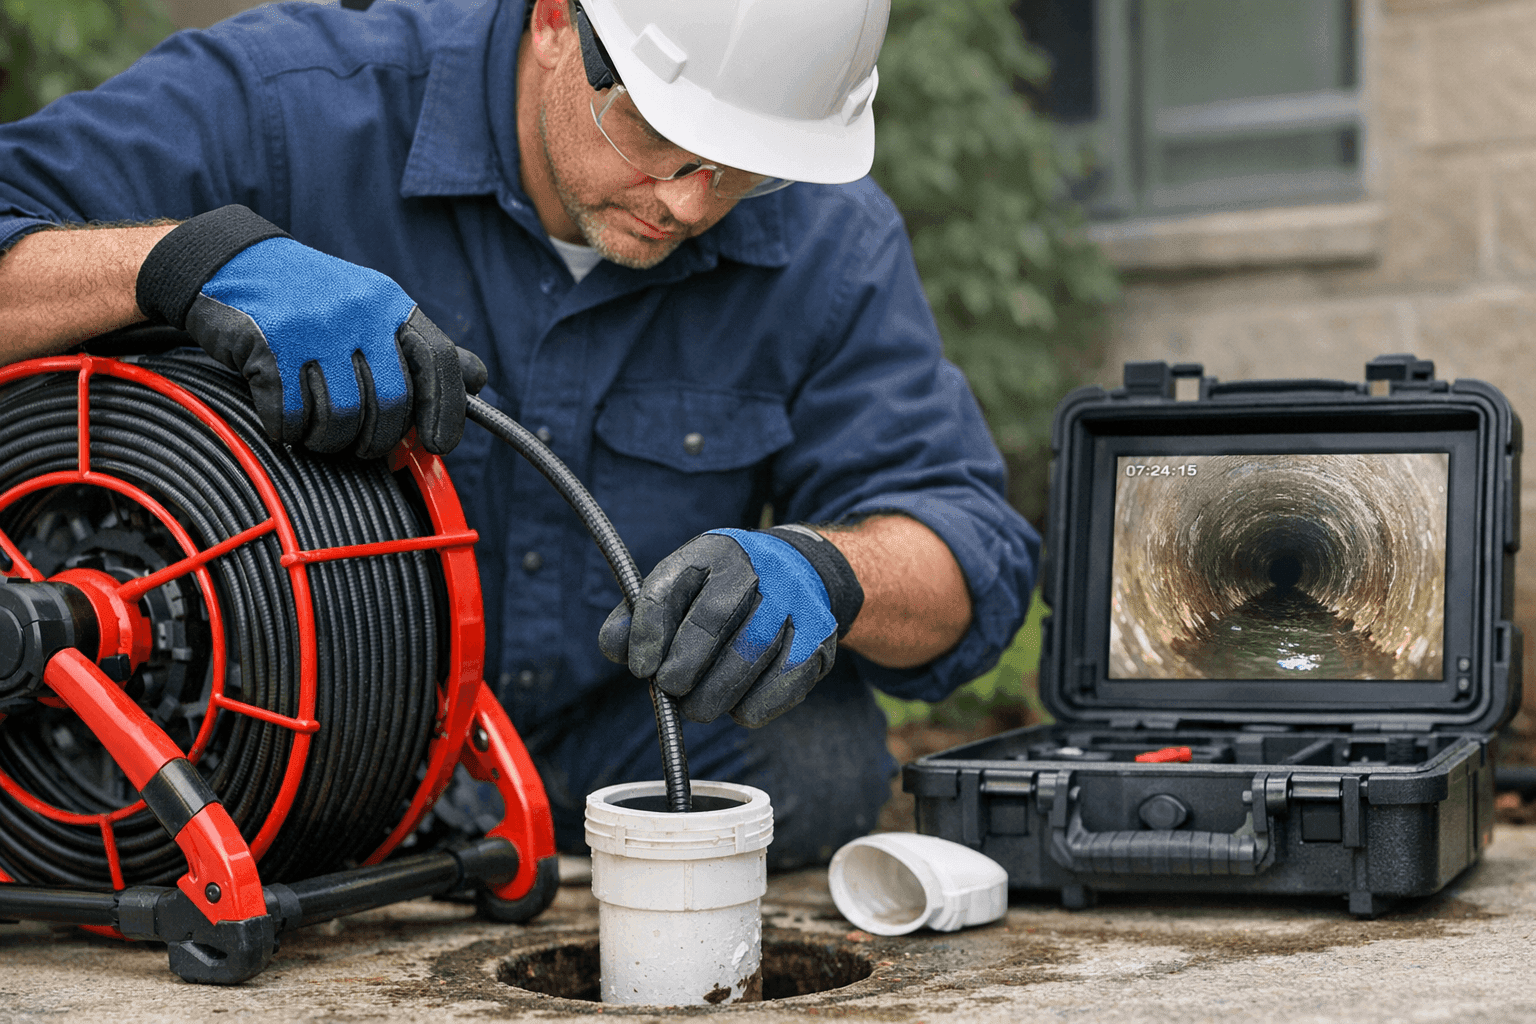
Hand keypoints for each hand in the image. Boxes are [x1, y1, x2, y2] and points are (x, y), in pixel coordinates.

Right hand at [136, 205, 485, 457]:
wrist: (230, 263)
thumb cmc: (310, 300)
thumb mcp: (372, 310)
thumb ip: (420, 349)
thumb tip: (477, 382)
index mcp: (391, 304)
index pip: (439, 362)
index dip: (446, 411)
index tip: (437, 445)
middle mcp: (359, 312)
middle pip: (391, 403)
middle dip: (377, 439)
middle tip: (359, 444)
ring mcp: (314, 327)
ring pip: (342, 417)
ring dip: (329, 439)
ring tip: (317, 430)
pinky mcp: (269, 344)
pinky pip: (292, 416)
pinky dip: (289, 430)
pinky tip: (284, 419)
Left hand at [599, 527, 863, 726]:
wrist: (804, 572)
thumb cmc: (725, 589)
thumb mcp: (682, 585)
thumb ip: (641, 616)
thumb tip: (615, 648)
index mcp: (711, 552)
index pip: (666, 590)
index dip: (647, 633)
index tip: (642, 669)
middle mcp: (756, 568)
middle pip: (711, 622)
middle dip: (683, 668)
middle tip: (670, 691)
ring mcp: (793, 600)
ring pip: (748, 656)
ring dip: (715, 695)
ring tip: (697, 707)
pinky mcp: (819, 635)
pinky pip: (783, 682)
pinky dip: (754, 706)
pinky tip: (738, 707)